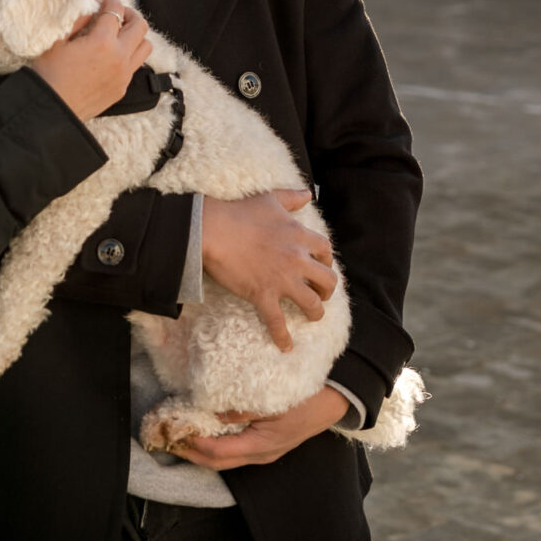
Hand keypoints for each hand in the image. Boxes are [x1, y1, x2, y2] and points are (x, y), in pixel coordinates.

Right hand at [28, 0, 151, 120]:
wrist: (52, 110)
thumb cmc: (49, 74)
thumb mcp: (58, 41)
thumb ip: (79, 22)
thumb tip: (92, 11)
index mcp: (102, 42)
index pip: (115, 11)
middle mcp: (119, 57)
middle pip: (140, 26)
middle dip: (130, 14)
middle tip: (117, 13)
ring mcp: (123, 75)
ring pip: (145, 47)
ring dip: (135, 36)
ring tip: (120, 34)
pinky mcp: (121, 88)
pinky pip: (135, 66)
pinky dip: (129, 55)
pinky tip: (113, 55)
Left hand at [176, 387, 348, 469]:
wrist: (335, 400)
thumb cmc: (306, 398)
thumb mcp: (274, 400)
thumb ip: (242, 408)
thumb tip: (213, 411)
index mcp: (261, 446)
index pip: (217, 453)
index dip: (192, 444)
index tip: (173, 429)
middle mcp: (260, 455)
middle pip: (216, 463)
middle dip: (189, 452)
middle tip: (166, 437)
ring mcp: (263, 452)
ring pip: (224, 459)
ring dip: (200, 448)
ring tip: (180, 432)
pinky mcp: (264, 444)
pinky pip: (234, 450)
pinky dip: (215, 442)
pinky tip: (204, 428)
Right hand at [202, 189, 336, 350]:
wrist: (213, 228)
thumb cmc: (239, 211)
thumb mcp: (270, 198)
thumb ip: (292, 197)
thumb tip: (308, 193)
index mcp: (300, 236)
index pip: (326, 252)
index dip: (326, 261)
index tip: (321, 266)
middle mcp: (297, 259)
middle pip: (328, 281)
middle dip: (327, 290)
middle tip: (320, 294)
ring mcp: (282, 280)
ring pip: (312, 304)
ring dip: (315, 313)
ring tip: (312, 317)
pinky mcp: (263, 295)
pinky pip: (277, 322)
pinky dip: (283, 337)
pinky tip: (286, 346)